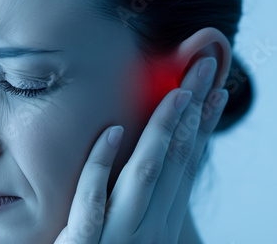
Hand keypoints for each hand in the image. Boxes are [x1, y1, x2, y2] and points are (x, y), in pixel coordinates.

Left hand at [54, 57, 228, 243]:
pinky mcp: (82, 243)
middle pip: (176, 161)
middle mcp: (149, 228)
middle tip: (205, 70)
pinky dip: (102, 164)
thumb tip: (155, 161)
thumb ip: (143, 201)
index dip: (202, 128)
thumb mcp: (135, 232)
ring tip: (176, 94)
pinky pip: (92, 200)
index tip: (214, 93)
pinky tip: (112, 132)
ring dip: (162, 132)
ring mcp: (117, 236)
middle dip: (192, 114)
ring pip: (145, 176)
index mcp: (162, 223)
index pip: (188, 167)